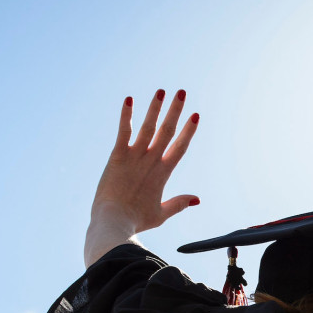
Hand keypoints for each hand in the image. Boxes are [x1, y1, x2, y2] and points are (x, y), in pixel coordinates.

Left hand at [90, 89, 199, 235]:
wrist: (114, 222)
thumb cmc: (136, 221)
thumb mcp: (161, 214)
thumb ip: (179, 203)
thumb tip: (197, 199)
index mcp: (163, 173)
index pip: (180, 146)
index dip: (189, 130)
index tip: (195, 115)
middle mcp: (152, 160)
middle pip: (167, 131)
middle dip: (175, 110)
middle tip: (182, 92)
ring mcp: (135, 156)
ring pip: (149, 127)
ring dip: (155, 107)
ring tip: (161, 91)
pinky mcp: (117, 156)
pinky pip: (123, 131)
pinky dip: (127, 115)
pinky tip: (129, 99)